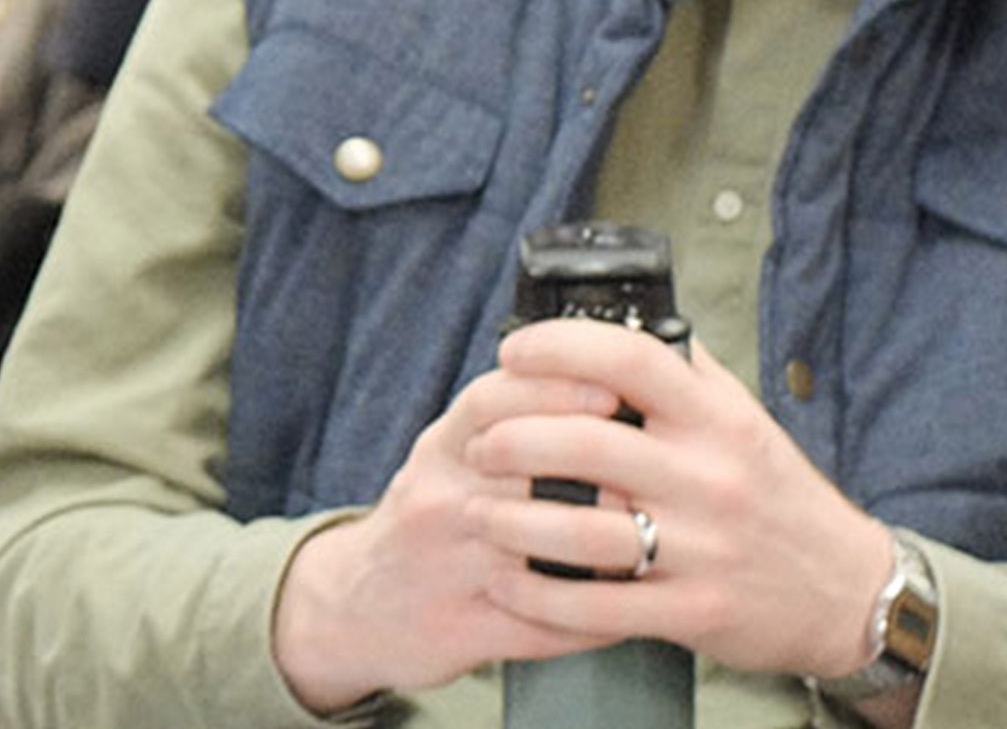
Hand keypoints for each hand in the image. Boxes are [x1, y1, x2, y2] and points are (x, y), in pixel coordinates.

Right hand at [270, 365, 631, 709]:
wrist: (356, 604)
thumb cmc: (427, 520)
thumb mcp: (448, 455)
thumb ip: (509, 418)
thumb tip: (603, 379)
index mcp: (441, 451)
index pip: (492, 400)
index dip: (554, 390)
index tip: (612, 390)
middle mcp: (439, 501)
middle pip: (520, 473)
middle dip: (596, 474)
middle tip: (650, 476)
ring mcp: (450, 567)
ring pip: (538, 555)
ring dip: (603, 552)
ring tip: (649, 545)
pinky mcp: (464, 628)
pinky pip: (543, 625)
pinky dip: (592, 622)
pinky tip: (626, 611)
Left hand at [460, 320, 893, 678]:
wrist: (850, 592)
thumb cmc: (778, 496)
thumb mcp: (744, 419)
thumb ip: (685, 373)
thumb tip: (625, 318)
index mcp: (717, 419)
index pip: (631, 359)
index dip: (559, 346)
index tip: (512, 352)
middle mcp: (709, 476)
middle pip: (587, 442)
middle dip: (511, 441)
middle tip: (478, 446)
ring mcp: (703, 547)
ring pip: (582, 529)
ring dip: (511, 520)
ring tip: (477, 511)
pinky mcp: (694, 611)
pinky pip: (597, 606)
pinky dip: (539, 596)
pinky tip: (507, 582)